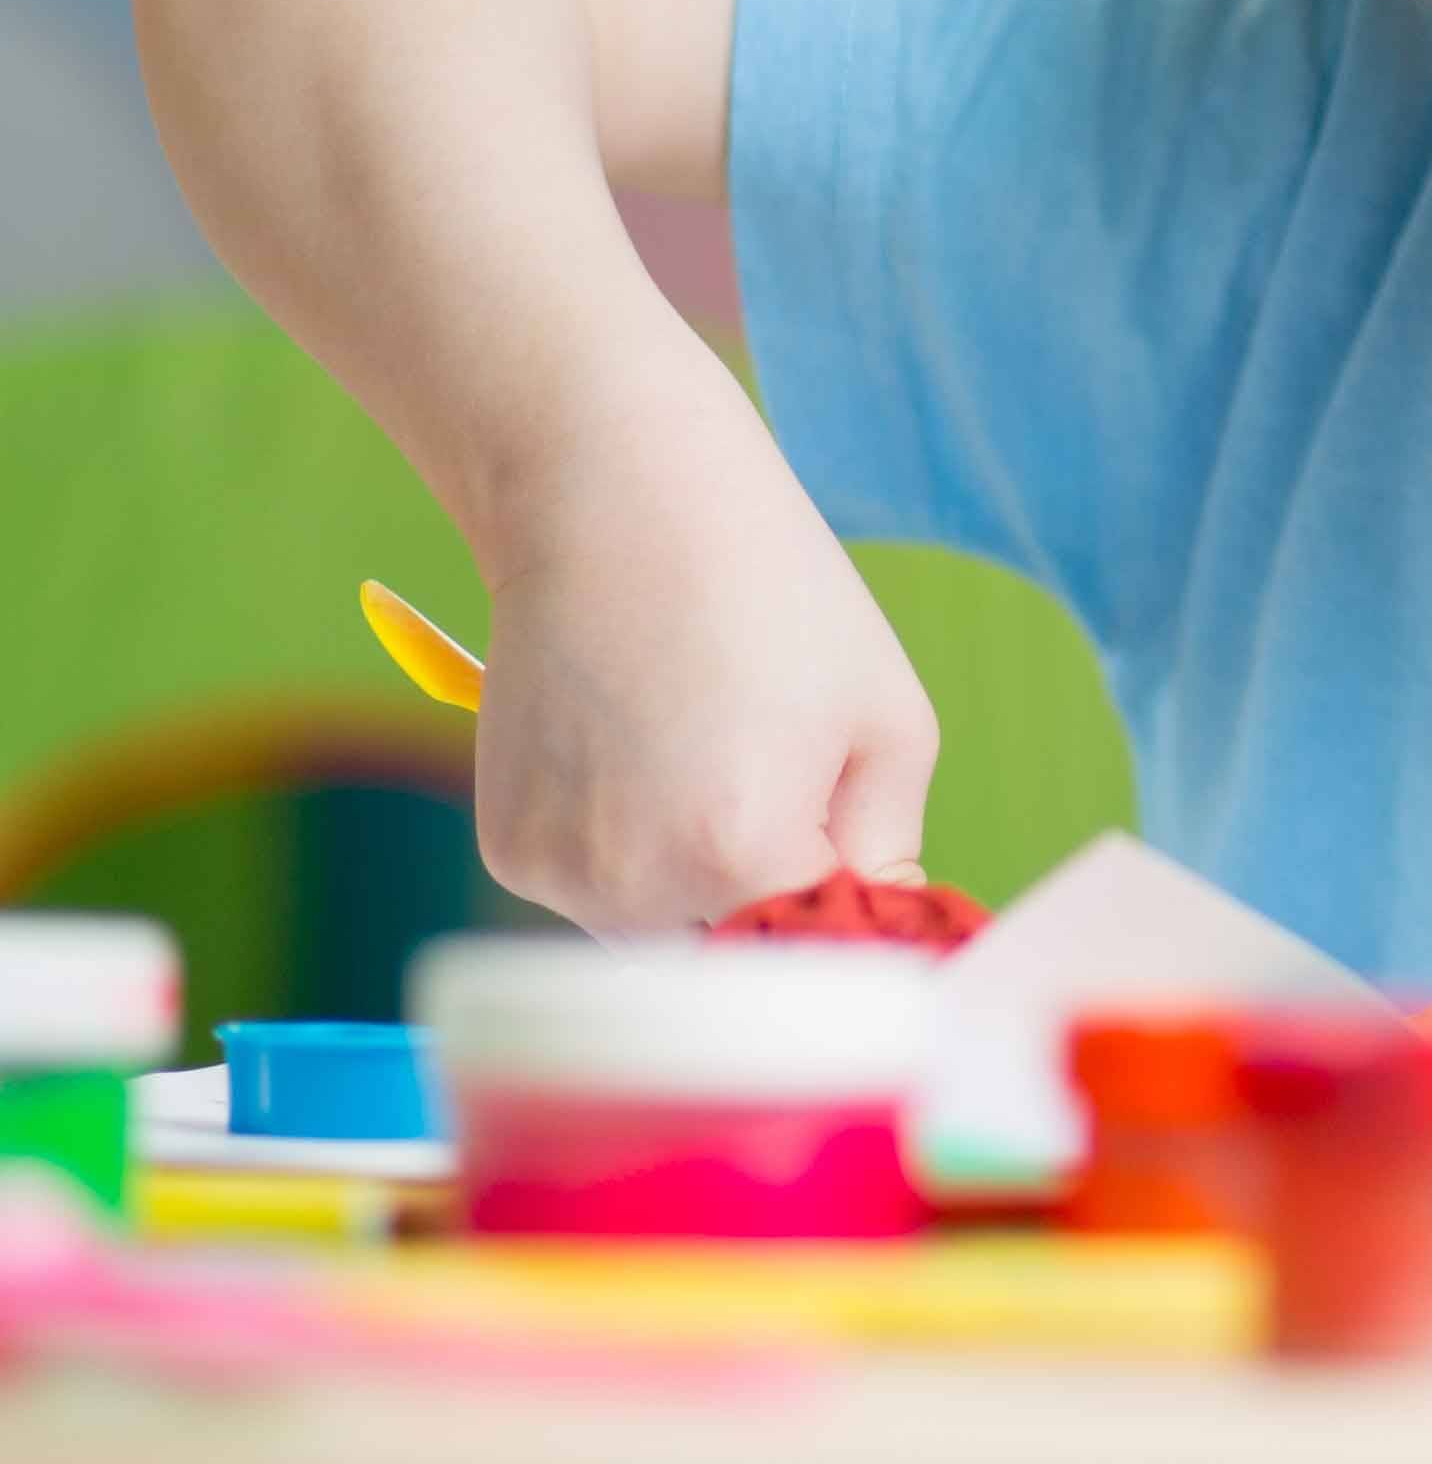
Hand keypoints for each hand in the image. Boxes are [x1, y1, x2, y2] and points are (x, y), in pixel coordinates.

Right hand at [472, 397, 938, 934]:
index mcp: (739, 859)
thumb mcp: (887, 722)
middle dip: (776, 908)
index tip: (867, 892)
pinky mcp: (509, 848)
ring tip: (715, 758)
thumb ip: (890, 852)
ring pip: (662, 936)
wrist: (614, 502)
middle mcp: (631, 887)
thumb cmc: (773, 596)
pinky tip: (647, 757)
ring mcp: (556, 873)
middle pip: (736, 961)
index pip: (822, 957)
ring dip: (704, 889)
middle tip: (794, 797)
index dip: (854, 926)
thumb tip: (879, 935)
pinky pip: (595, 894)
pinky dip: (633, 857)